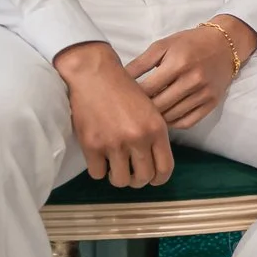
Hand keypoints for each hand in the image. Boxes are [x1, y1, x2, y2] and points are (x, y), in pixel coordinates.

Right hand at [54, 42, 171, 187]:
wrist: (95, 75)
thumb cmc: (124, 90)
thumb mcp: (150, 110)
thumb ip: (154, 135)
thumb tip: (155, 162)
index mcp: (157, 129)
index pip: (165, 168)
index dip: (159, 179)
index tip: (152, 179)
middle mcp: (138, 139)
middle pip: (143, 179)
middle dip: (137, 180)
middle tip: (131, 173)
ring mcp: (114, 143)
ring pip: (120, 181)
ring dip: (118, 177)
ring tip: (115, 166)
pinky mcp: (92, 145)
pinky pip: (97, 174)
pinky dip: (99, 170)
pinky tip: (100, 159)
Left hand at [125, 17, 256, 130]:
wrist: (225, 44)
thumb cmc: (189, 43)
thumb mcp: (162, 45)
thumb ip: (139, 63)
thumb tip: (118, 80)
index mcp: (178, 63)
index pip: (148, 89)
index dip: (132, 97)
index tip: (123, 99)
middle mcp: (193, 80)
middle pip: (159, 106)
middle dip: (142, 110)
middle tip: (131, 111)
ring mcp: (204, 94)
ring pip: (172, 117)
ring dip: (156, 118)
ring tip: (146, 115)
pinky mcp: (212, 103)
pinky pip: (188, 122)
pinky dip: (173, 123)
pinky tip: (164, 117)